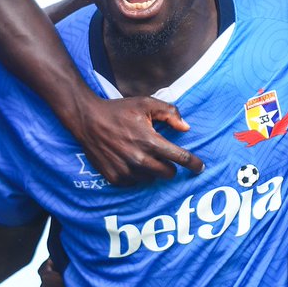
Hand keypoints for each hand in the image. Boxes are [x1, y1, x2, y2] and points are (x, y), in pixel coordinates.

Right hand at [71, 95, 203, 185]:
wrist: (88, 120)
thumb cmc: (119, 110)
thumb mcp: (146, 104)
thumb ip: (170, 113)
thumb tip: (186, 128)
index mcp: (150, 141)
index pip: (180, 158)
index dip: (193, 164)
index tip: (200, 168)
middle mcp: (139, 159)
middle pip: (168, 174)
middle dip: (169, 166)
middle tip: (162, 156)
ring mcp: (126, 171)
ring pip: (151, 179)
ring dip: (151, 170)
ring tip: (140, 155)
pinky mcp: (115, 178)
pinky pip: (134, 182)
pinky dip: (136, 175)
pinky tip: (128, 160)